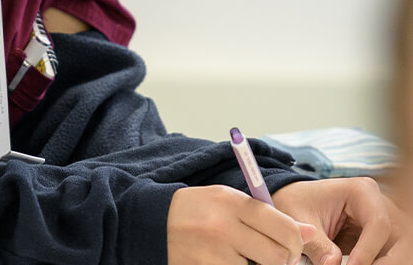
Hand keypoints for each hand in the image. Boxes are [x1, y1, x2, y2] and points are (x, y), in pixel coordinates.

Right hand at [167, 185, 314, 264]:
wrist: (150, 222)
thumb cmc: (196, 210)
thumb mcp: (227, 200)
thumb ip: (267, 216)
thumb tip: (310, 233)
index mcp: (232, 202)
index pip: (285, 228)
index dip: (295, 241)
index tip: (289, 245)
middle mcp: (223, 227)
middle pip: (279, 256)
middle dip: (281, 260)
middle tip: (270, 256)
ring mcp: (213, 253)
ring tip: (246, 258)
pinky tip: (228, 262)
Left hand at [273, 178, 407, 264]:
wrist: (294, 201)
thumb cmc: (296, 203)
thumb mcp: (300, 220)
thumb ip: (318, 243)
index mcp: (362, 191)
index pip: (378, 224)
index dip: (367, 251)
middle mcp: (380, 204)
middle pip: (399, 238)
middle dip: (386, 262)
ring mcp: (384, 221)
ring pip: (398, 250)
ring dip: (384, 263)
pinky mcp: (381, 238)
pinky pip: (388, 256)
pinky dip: (376, 263)